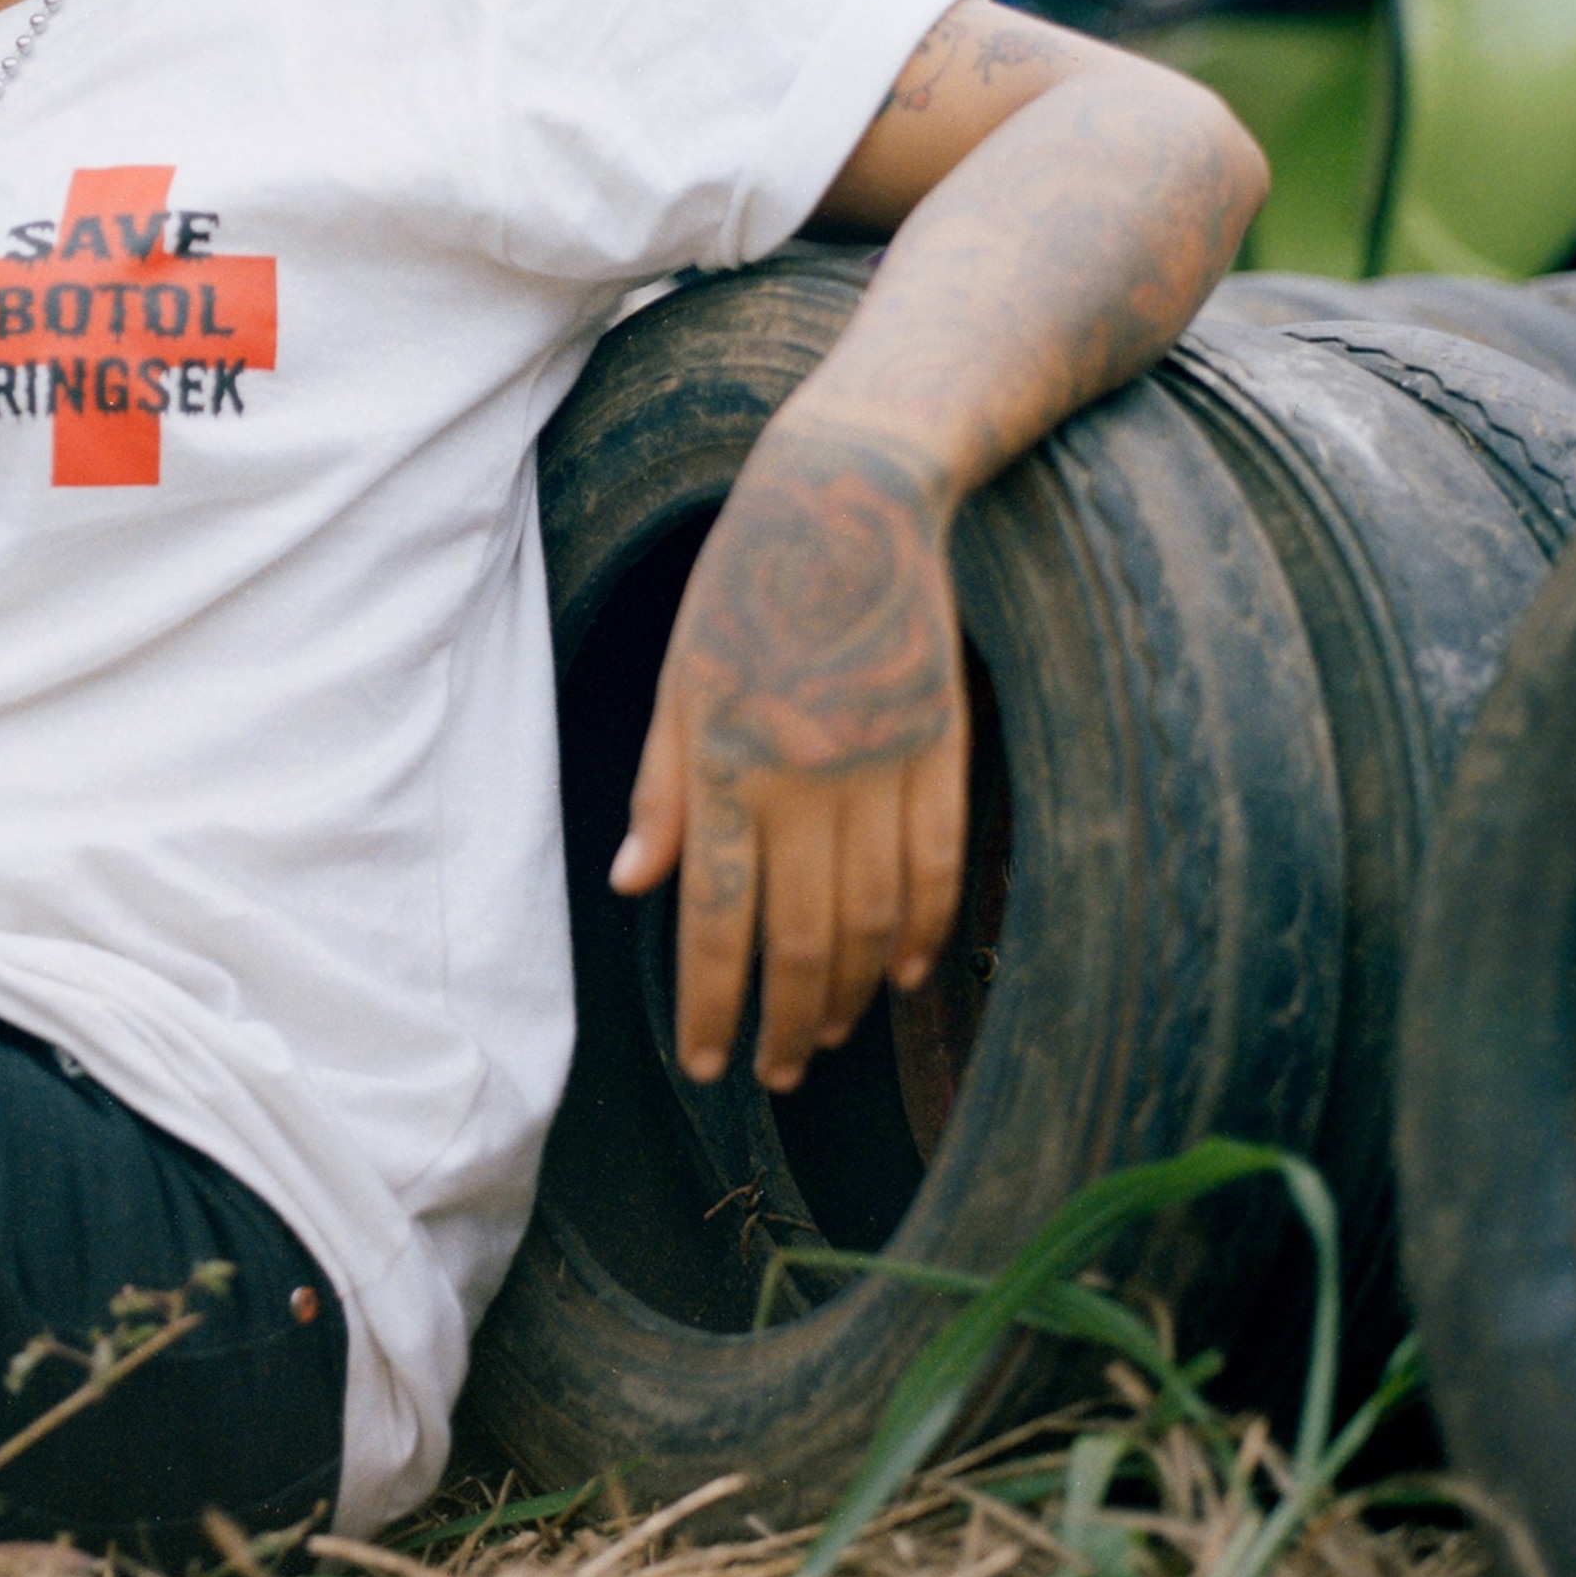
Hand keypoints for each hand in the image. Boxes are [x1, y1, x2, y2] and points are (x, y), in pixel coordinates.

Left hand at [608, 419, 968, 1090]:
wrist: (850, 502)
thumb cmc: (744, 589)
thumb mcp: (677, 680)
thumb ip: (662, 790)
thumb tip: (632, 885)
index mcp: (726, 765)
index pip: (714, 919)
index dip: (710, 1005)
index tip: (704, 1064)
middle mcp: (806, 781)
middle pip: (800, 940)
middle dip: (783, 1023)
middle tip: (773, 1074)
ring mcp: (883, 770)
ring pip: (873, 921)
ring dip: (849, 996)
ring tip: (825, 1038)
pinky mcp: (943, 752)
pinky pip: (939, 869)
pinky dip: (924, 934)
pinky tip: (903, 975)